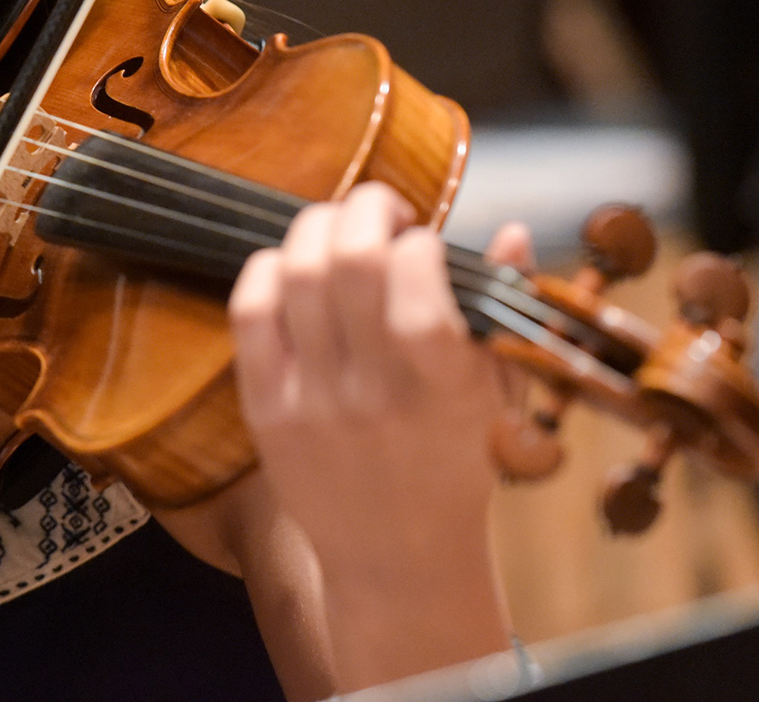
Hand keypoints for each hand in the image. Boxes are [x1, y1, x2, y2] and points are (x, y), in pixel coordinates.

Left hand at [228, 182, 530, 687]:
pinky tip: (292, 267)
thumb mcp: (498, 395)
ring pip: (294, 274)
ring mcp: (311, 400)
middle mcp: (371, 392)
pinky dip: (265, 268)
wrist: (394, 556)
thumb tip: (515, 232)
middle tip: (381, 211)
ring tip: (339, 233)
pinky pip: (248, 312)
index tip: (426, 244)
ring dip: (317, 228)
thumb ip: (504, 310)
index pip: (417, 285)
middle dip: (366, 207)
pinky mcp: (264, 408)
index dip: (419, 241)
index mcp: (441, 388)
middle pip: (348, 260)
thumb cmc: (453, 466)